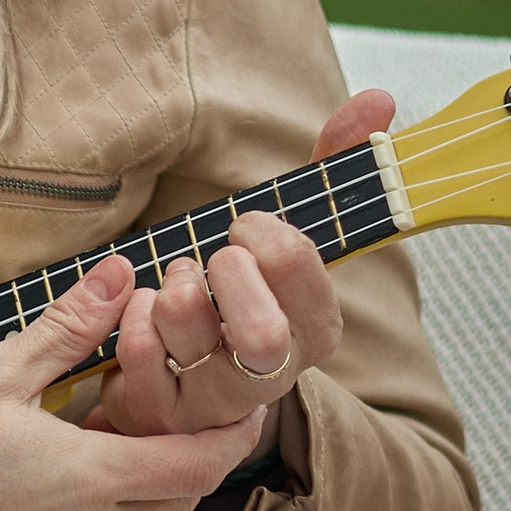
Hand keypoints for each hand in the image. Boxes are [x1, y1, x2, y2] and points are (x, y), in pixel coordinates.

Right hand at [0, 257, 265, 510]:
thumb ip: (70, 327)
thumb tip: (121, 274)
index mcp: (92, 480)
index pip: (201, 463)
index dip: (236, 434)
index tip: (249, 403)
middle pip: (178, 499)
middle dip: (190, 455)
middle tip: (181, 407)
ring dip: (140, 480)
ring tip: (108, 426)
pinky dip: (101, 506)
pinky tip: (64, 466)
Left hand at [89, 88, 390, 439]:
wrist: (190, 379)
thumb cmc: (242, 293)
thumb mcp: (286, 232)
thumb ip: (331, 167)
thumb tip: (379, 98)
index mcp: (317, 328)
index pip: (300, 266)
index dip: (263, 232)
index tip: (245, 225)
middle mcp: (275, 373)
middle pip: (261, 330)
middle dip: (225, 274)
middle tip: (212, 259)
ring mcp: (217, 400)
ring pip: (189, 332)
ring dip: (173, 287)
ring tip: (177, 283)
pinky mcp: (163, 412)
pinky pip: (136, 352)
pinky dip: (131, 314)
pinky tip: (142, 310)